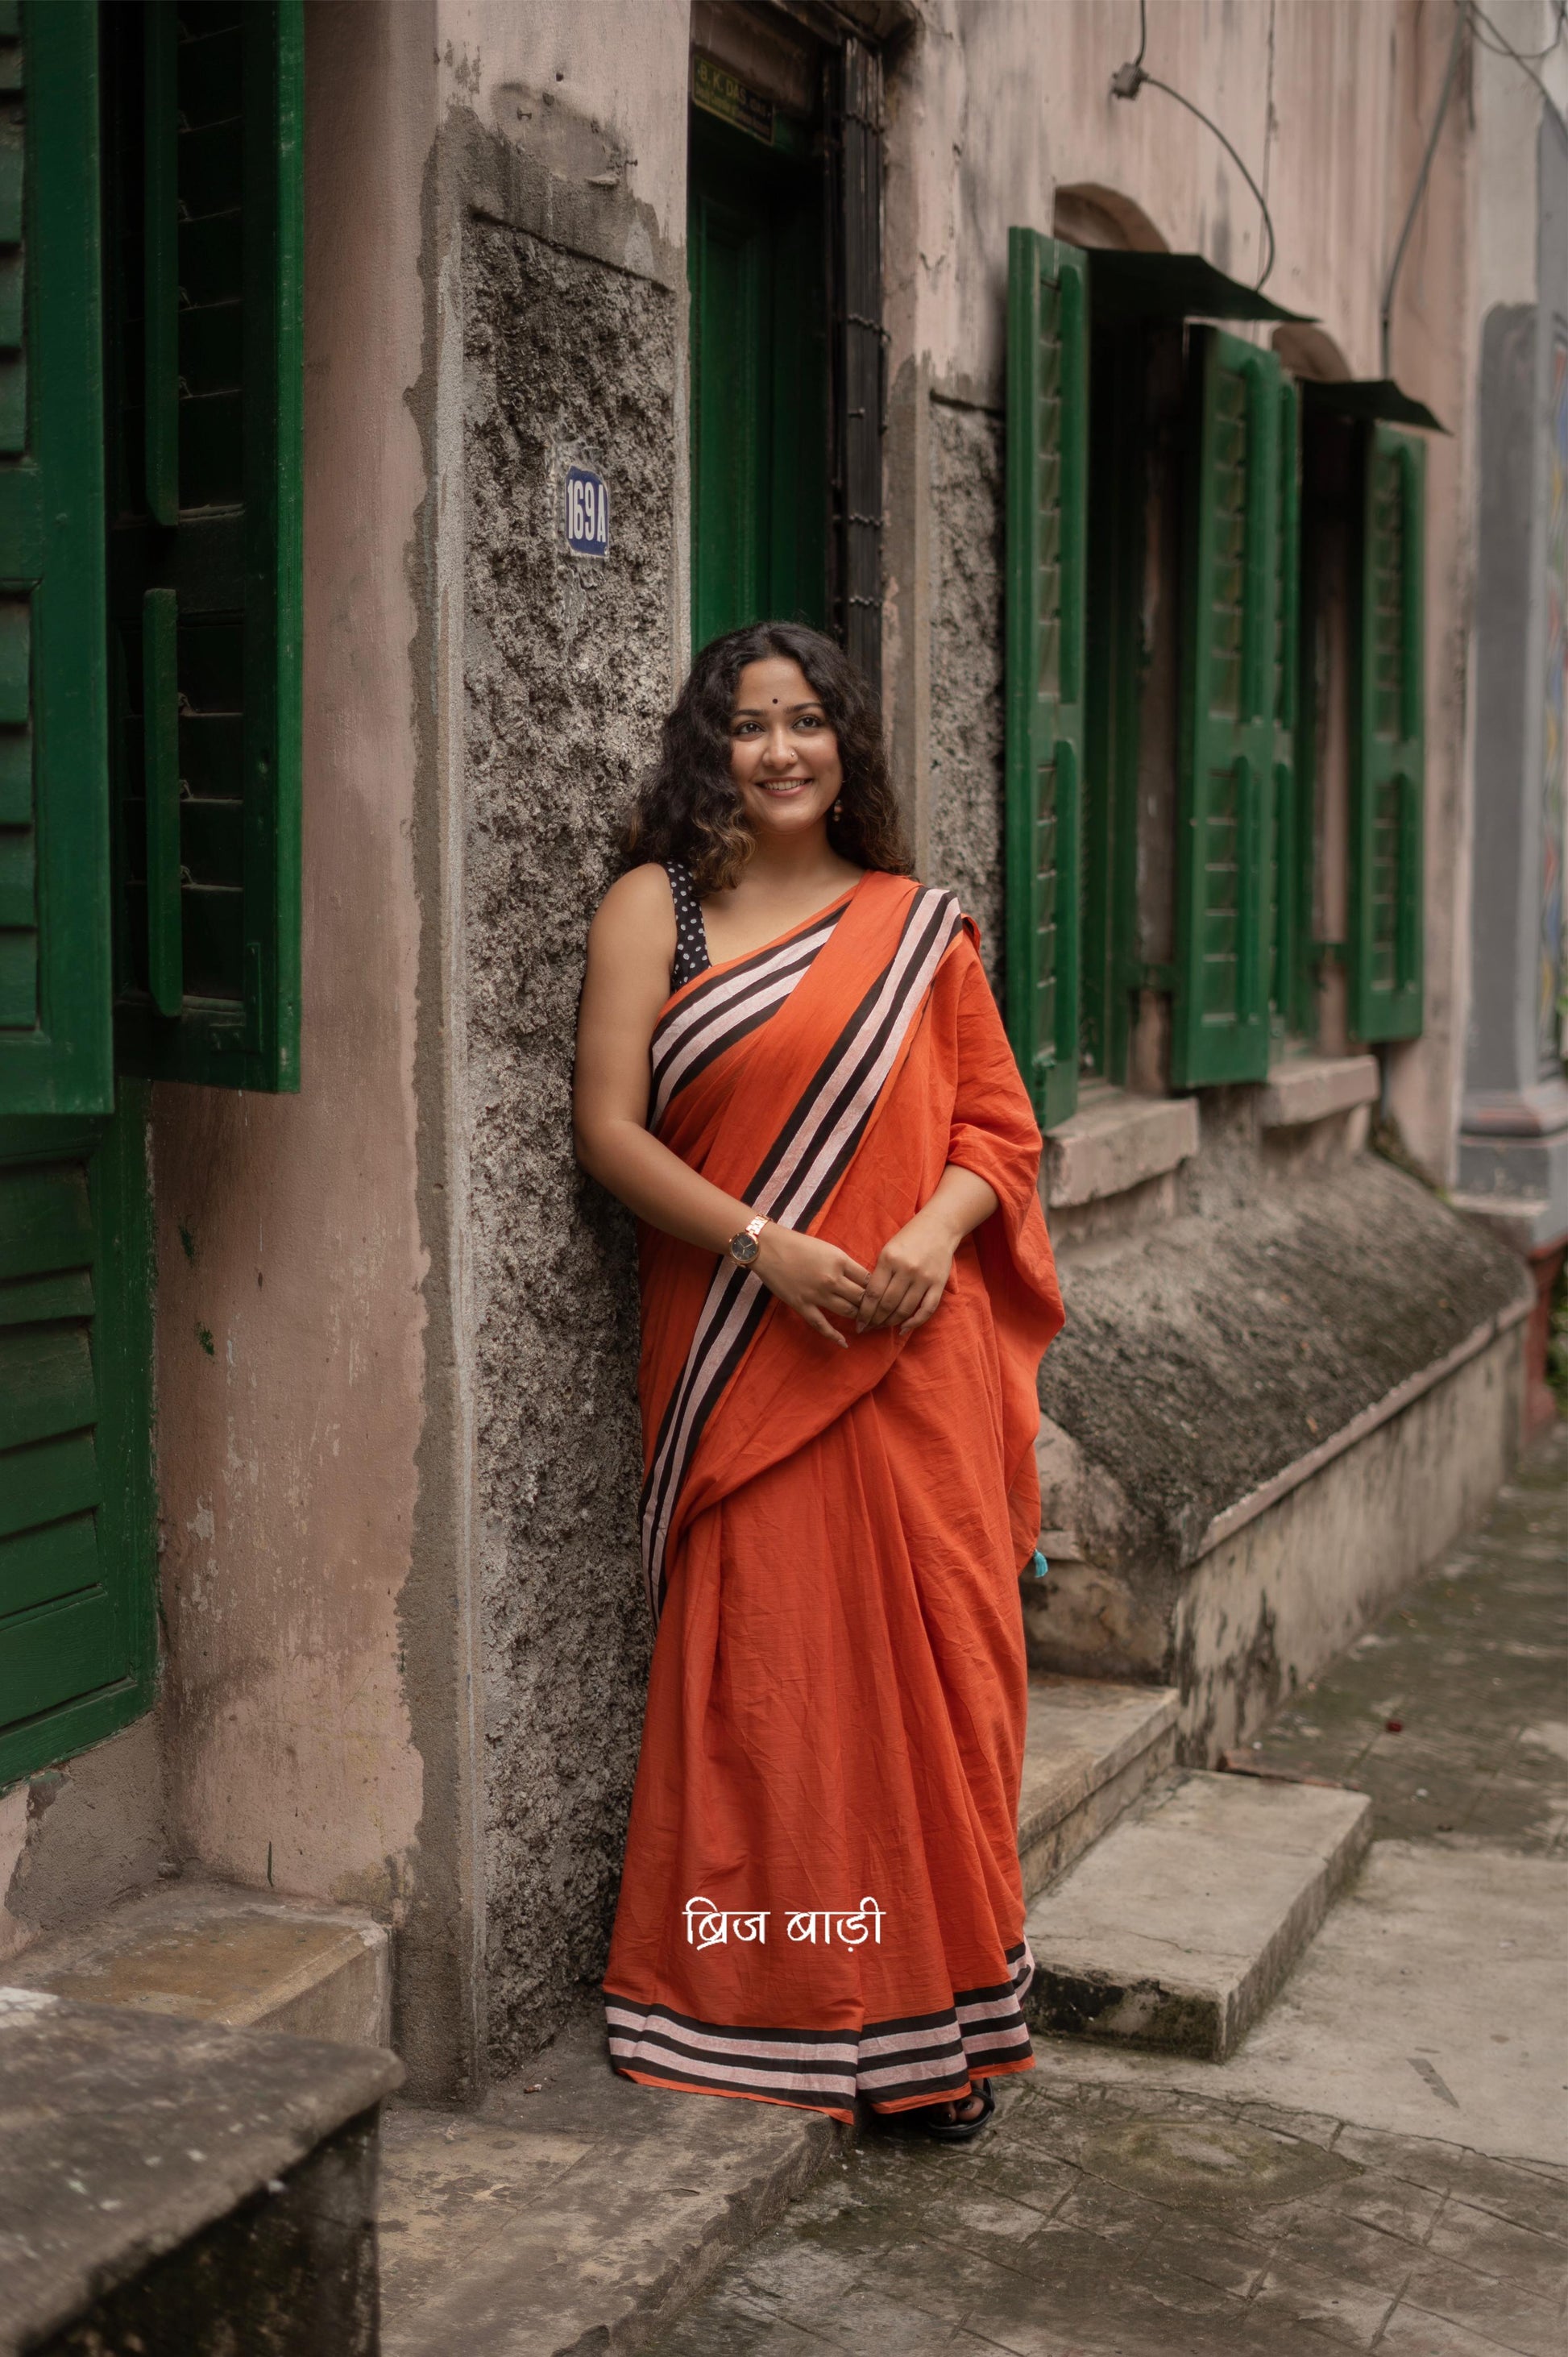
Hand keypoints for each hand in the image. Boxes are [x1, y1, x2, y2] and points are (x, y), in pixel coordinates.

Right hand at [753, 1224, 868, 1348]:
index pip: (868, 1280)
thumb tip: (860, 1279)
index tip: (879, 1295)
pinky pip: (822, 1325)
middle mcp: (832, 1279)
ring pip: (848, 1311)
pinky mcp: (803, 1305)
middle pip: (862, 1298)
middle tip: (877, 1313)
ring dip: (858, 1318)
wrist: (768, 1247)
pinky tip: (844, 1343)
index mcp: (840, 1260)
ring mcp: (817, 1294)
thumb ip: (844, 1264)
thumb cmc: (797, 1244)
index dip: (876, 1289)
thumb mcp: (827, 1248)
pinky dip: (834, 1336)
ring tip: (864, 1323)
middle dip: (871, 1306)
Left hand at [855, 1207, 959, 1333]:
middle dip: (874, 1321)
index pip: (873, 1294)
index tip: (858, 1323)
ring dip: (891, 1323)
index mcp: (889, 1259)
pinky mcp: (938, 1284)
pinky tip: (903, 1328)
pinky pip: (927, 1310)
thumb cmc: (908, 1238)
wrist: (939, 1227)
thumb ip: (879, 1273)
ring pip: (904, 1310)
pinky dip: (914, 1323)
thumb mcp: (887, 1251)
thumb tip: (867, 1302)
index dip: (864, 1313)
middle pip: (887, 1305)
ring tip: (881, 1327)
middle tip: (867, 1328)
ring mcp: (924, 1278)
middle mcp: (906, 1270)